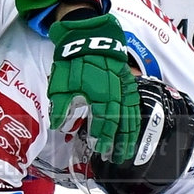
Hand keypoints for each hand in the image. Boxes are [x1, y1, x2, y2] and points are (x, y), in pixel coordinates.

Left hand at [46, 13, 140, 161]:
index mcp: (100, 94)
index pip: (104, 122)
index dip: (102, 138)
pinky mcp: (129, 80)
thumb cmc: (72, 60)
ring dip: (130, 133)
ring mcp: (125, 86)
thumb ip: (60, 105)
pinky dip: (136, 116)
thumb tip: (57, 125)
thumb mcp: (60, 83)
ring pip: (131, 115)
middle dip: (120, 142)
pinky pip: (135, 102)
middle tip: (118, 157)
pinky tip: (135, 126)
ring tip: (129, 148)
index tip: (100, 150)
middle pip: (121, 122)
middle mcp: (116, 92)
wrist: (88, 35)